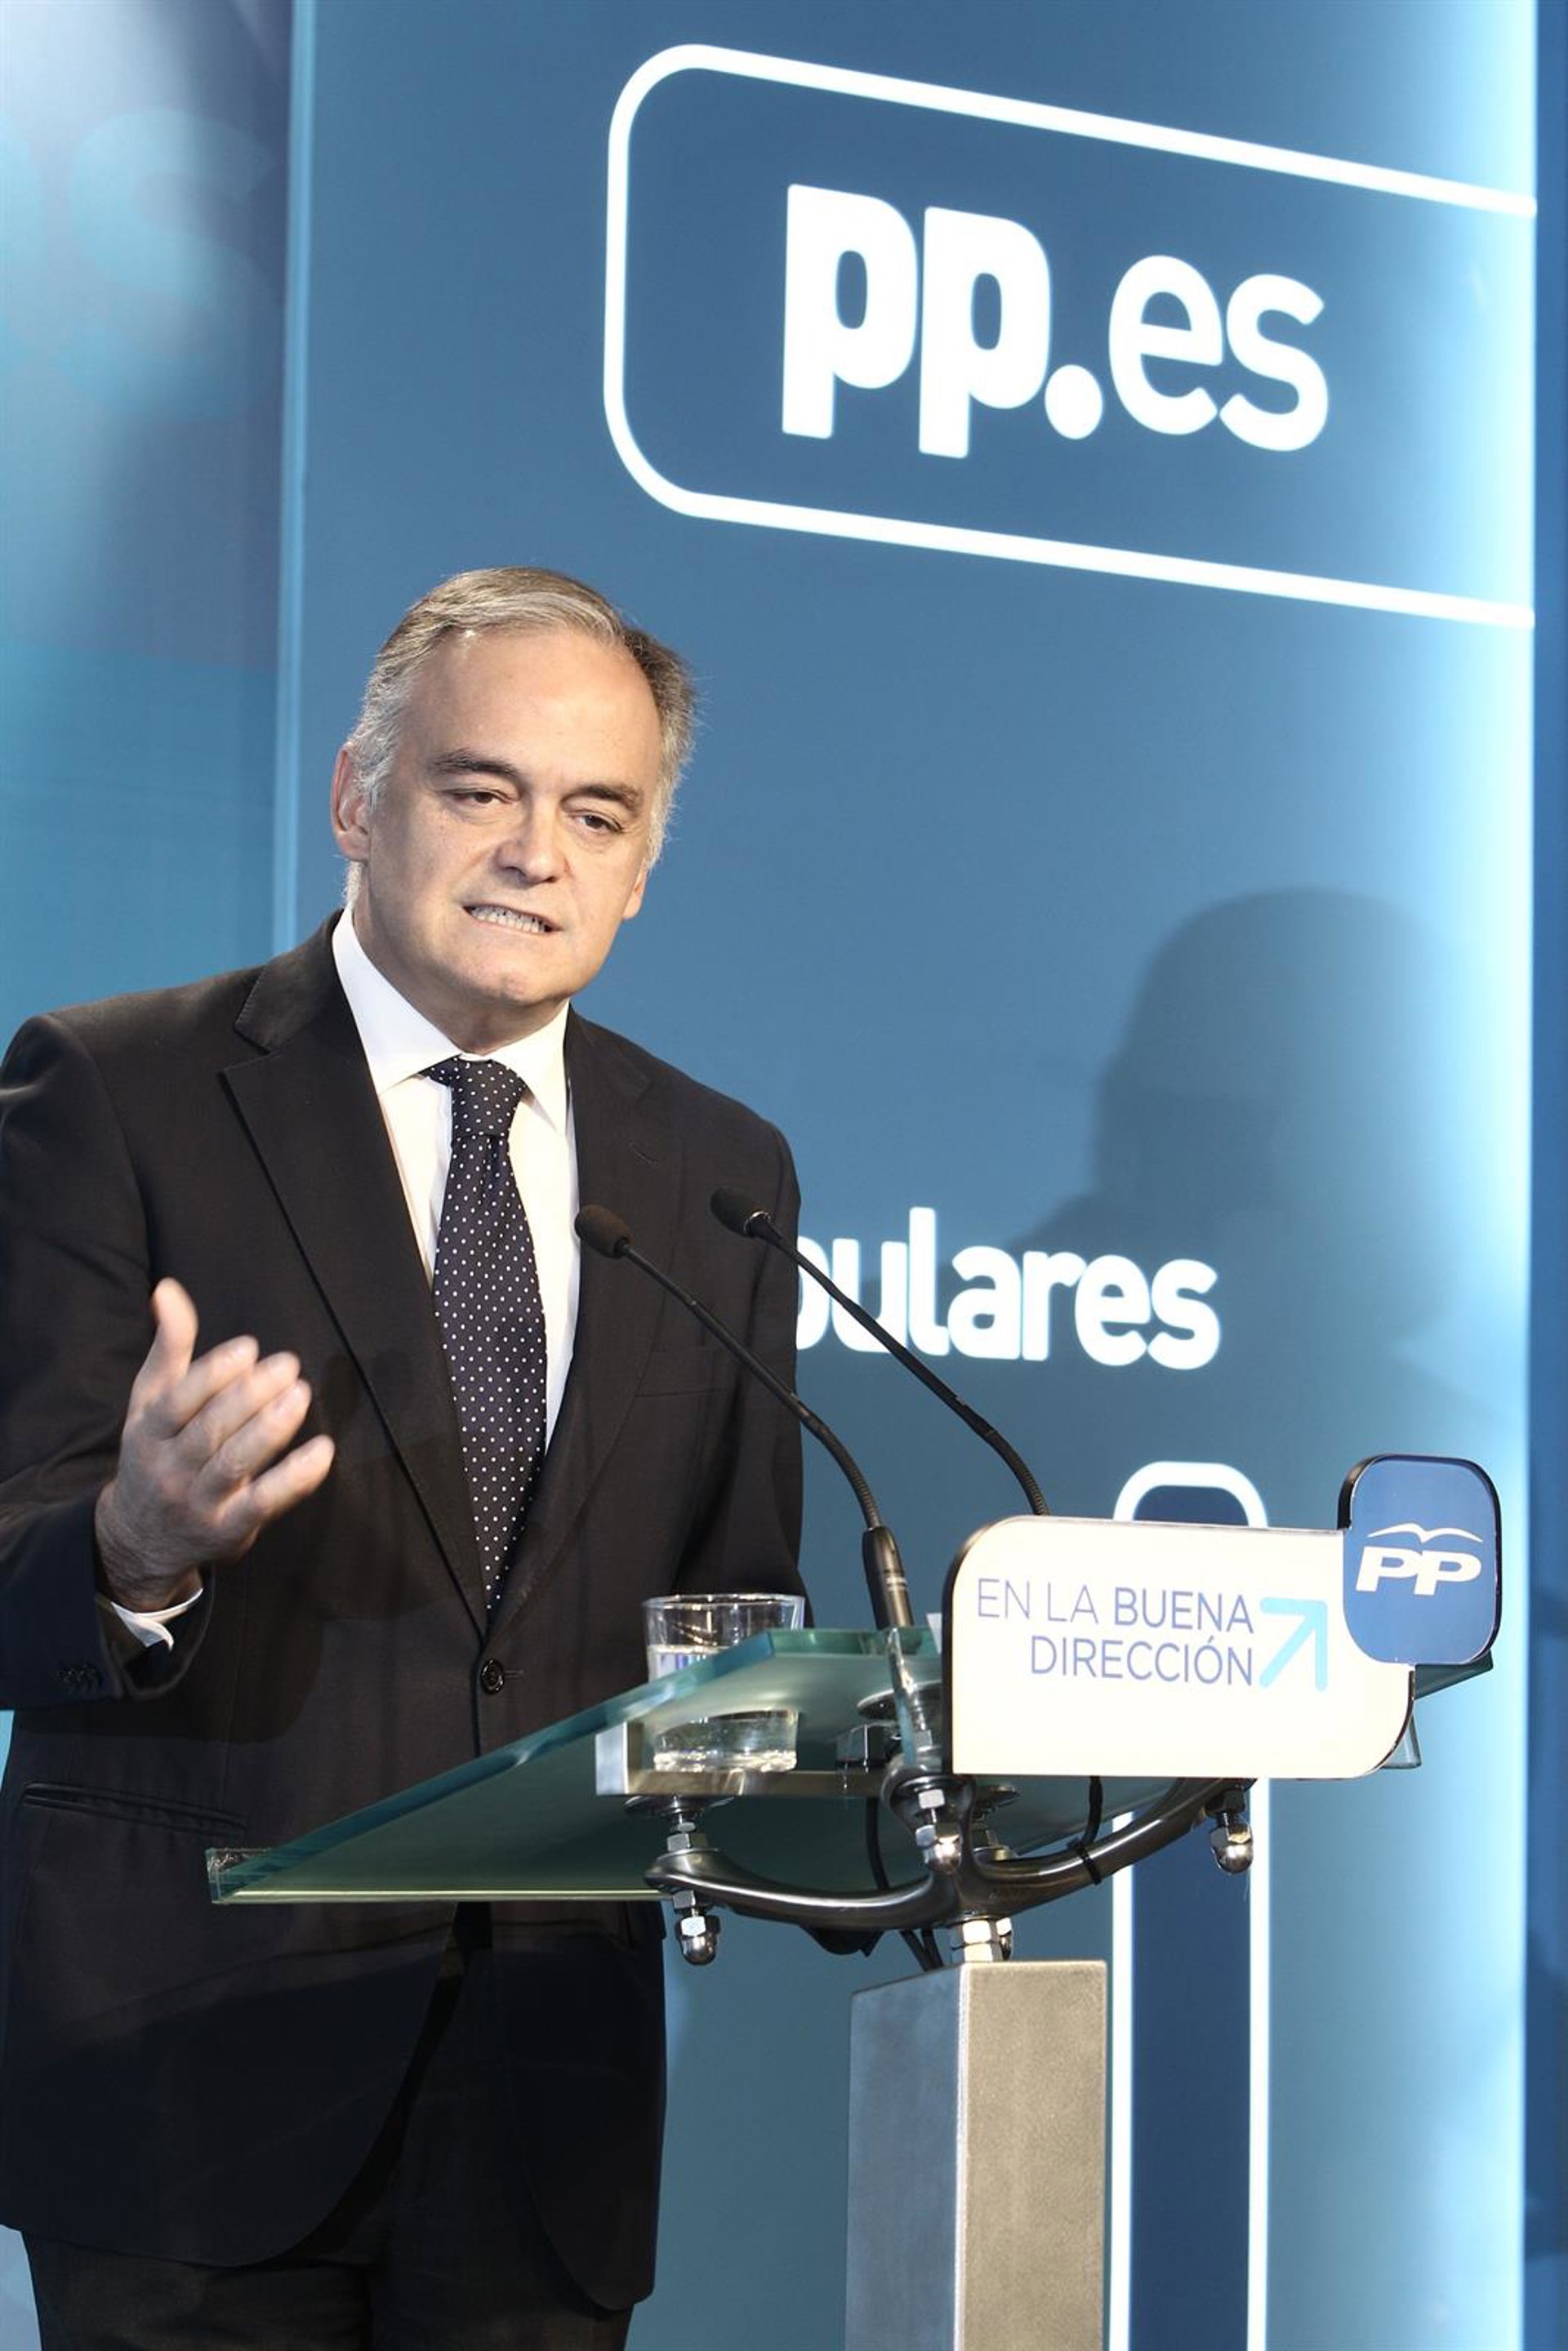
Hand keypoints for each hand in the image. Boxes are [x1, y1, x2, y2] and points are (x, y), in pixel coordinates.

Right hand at [94, 1278, 335, 1612]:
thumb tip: (169, 1290)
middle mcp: (168, 1469)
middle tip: (288, 1365)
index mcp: (148, 1432)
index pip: (177, 1402)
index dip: (212, 1373)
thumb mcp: (150, 1402)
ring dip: (271, 1430)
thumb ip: (169, 1348)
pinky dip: (295, 1478)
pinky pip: (264, 1503)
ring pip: (235, 1464)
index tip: (249, 1347)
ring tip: (301, 1394)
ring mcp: (198, 1502)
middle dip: (250, 1396)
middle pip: (210, 1431)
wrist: (142, 1538)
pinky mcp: (228, 1529)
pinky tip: (323, 1450)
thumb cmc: (156, 1452)